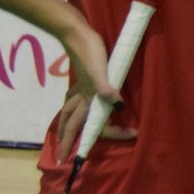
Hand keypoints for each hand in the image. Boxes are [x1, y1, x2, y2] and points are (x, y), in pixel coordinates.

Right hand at [52, 17, 135, 162]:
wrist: (76, 34)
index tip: (132, 136)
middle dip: (67, 143)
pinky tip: (71, 103)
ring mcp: (78, 88)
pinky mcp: (80, 79)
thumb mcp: (101, 70)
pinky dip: (69, 106)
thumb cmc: (91, 52)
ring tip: (61, 138)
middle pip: (72, 125)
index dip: (115, 133)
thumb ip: (106, 88)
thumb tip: (117, 106)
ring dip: (65, 128)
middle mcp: (81, 97)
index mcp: (89, 98)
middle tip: (60, 159)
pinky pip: (71, 99)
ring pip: (68, 113)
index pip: (99, 124)